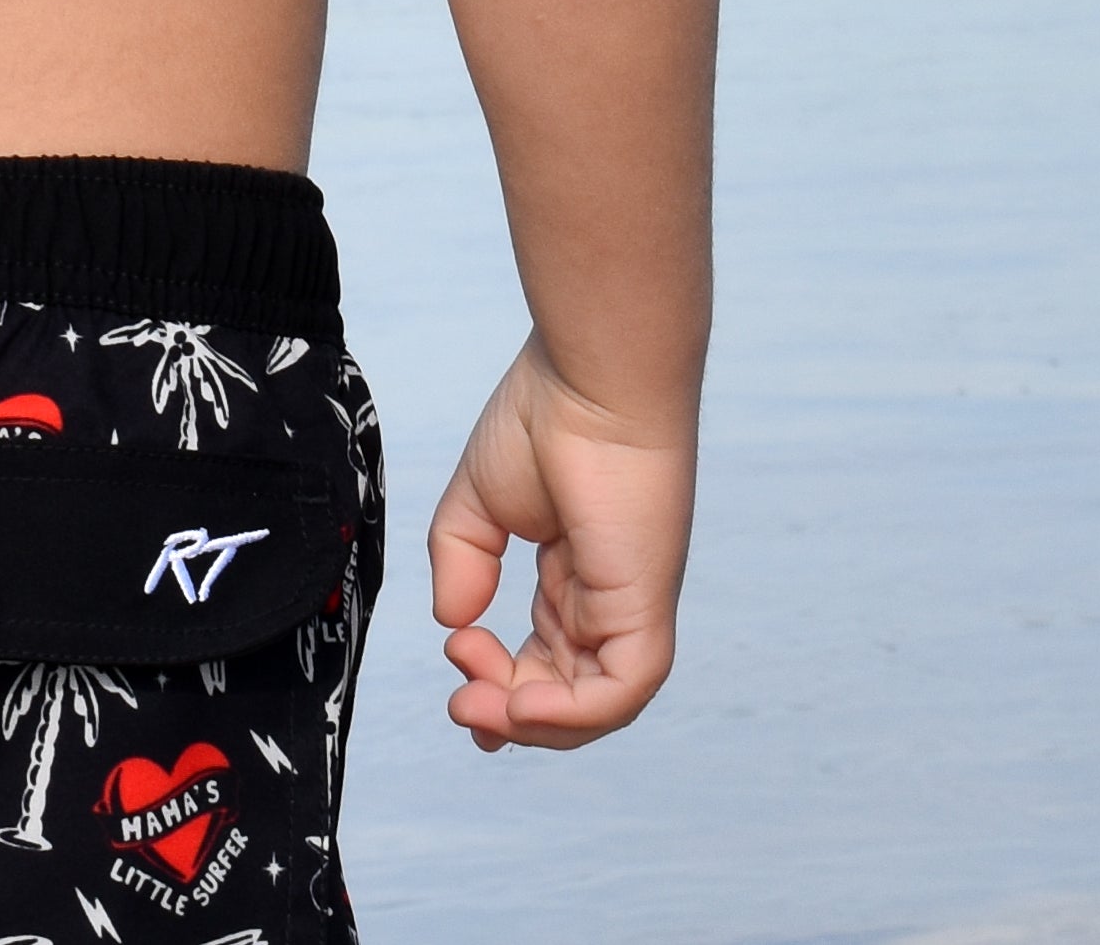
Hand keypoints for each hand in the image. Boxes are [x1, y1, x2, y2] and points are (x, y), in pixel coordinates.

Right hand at [427, 336, 696, 750]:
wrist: (590, 378)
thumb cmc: (543, 418)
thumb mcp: (477, 500)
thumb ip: (461, 563)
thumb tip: (454, 623)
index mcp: (571, 575)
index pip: (547, 661)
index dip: (503, 690)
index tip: (457, 690)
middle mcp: (605, 600)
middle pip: (565, 693)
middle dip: (508, 713)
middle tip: (458, 703)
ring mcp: (629, 607)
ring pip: (595, 706)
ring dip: (532, 722)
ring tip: (475, 704)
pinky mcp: (646, 608)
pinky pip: (621, 690)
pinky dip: (573, 714)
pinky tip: (519, 703)